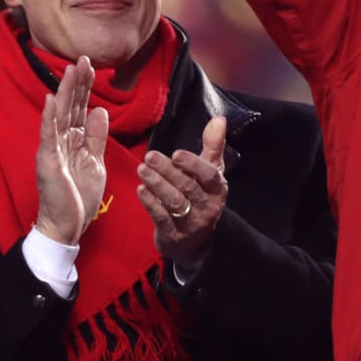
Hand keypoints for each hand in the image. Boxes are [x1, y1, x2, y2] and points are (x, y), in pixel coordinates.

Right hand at [35, 56, 108, 244]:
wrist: (67, 225)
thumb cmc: (79, 195)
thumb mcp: (95, 161)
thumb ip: (97, 136)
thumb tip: (100, 110)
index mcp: (74, 140)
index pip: (80, 108)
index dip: (86, 87)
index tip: (92, 66)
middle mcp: (61, 140)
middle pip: (70, 106)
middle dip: (78, 82)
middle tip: (83, 58)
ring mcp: (53, 149)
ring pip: (60, 115)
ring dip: (66, 92)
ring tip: (71, 69)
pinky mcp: (48, 161)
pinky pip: (49, 135)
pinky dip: (50, 117)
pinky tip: (52, 99)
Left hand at [137, 115, 227, 273]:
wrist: (197, 242)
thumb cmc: (202, 196)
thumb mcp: (212, 172)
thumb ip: (213, 145)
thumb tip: (219, 118)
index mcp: (218, 189)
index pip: (209, 175)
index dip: (193, 164)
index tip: (176, 154)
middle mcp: (208, 206)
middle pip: (188, 187)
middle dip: (168, 171)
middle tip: (149, 156)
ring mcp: (191, 222)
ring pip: (174, 201)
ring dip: (157, 184)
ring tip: (141, 170)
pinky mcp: (174, 235)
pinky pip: (161, 217)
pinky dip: (150, 203)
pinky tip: (140, 190)